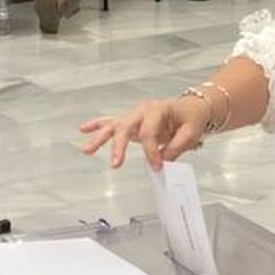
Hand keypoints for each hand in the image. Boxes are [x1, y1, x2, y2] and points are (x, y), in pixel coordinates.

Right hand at [79, 96, 210, 169]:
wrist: (190, 109)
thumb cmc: (190, 118)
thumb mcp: (191, 132)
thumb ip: (176, 147)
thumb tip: (162, 161)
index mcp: (158, 109)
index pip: (149, 132)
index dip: (152, 151)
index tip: (157, 166)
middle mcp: (143, 111)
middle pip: (126, 127)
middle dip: (119, 146)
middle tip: (115, 163)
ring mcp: (134, 116)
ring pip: (114, 126)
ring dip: (100, 138)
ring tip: (86, 149)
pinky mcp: (130, 122)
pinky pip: (111, 123)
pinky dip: (97, 125)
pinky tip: (83, 129)